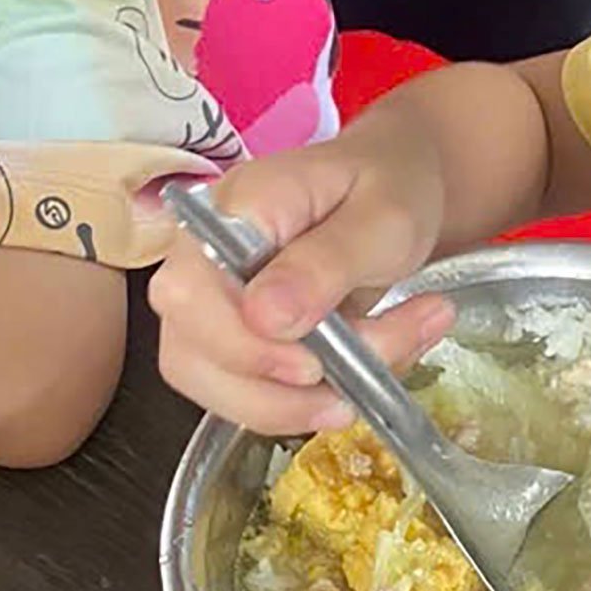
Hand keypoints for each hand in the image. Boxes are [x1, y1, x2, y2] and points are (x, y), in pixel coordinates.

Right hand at [149, 125, 448, 431]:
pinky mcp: (235, 341)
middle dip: (290, 388)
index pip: (190, 294)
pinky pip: (254, 396)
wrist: (400, 188)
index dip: (245, 346)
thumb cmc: (390, 187)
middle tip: (379, 362)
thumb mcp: (383, 218)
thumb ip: (325, 262)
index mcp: (232, 210)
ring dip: (308, 403)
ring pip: (222, 389)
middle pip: (194, 354)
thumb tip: (265, 318)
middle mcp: (202, 259)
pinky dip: (314, 402)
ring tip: (390, 363)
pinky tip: (372, 370)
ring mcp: (211, 304)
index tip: (316, 363)